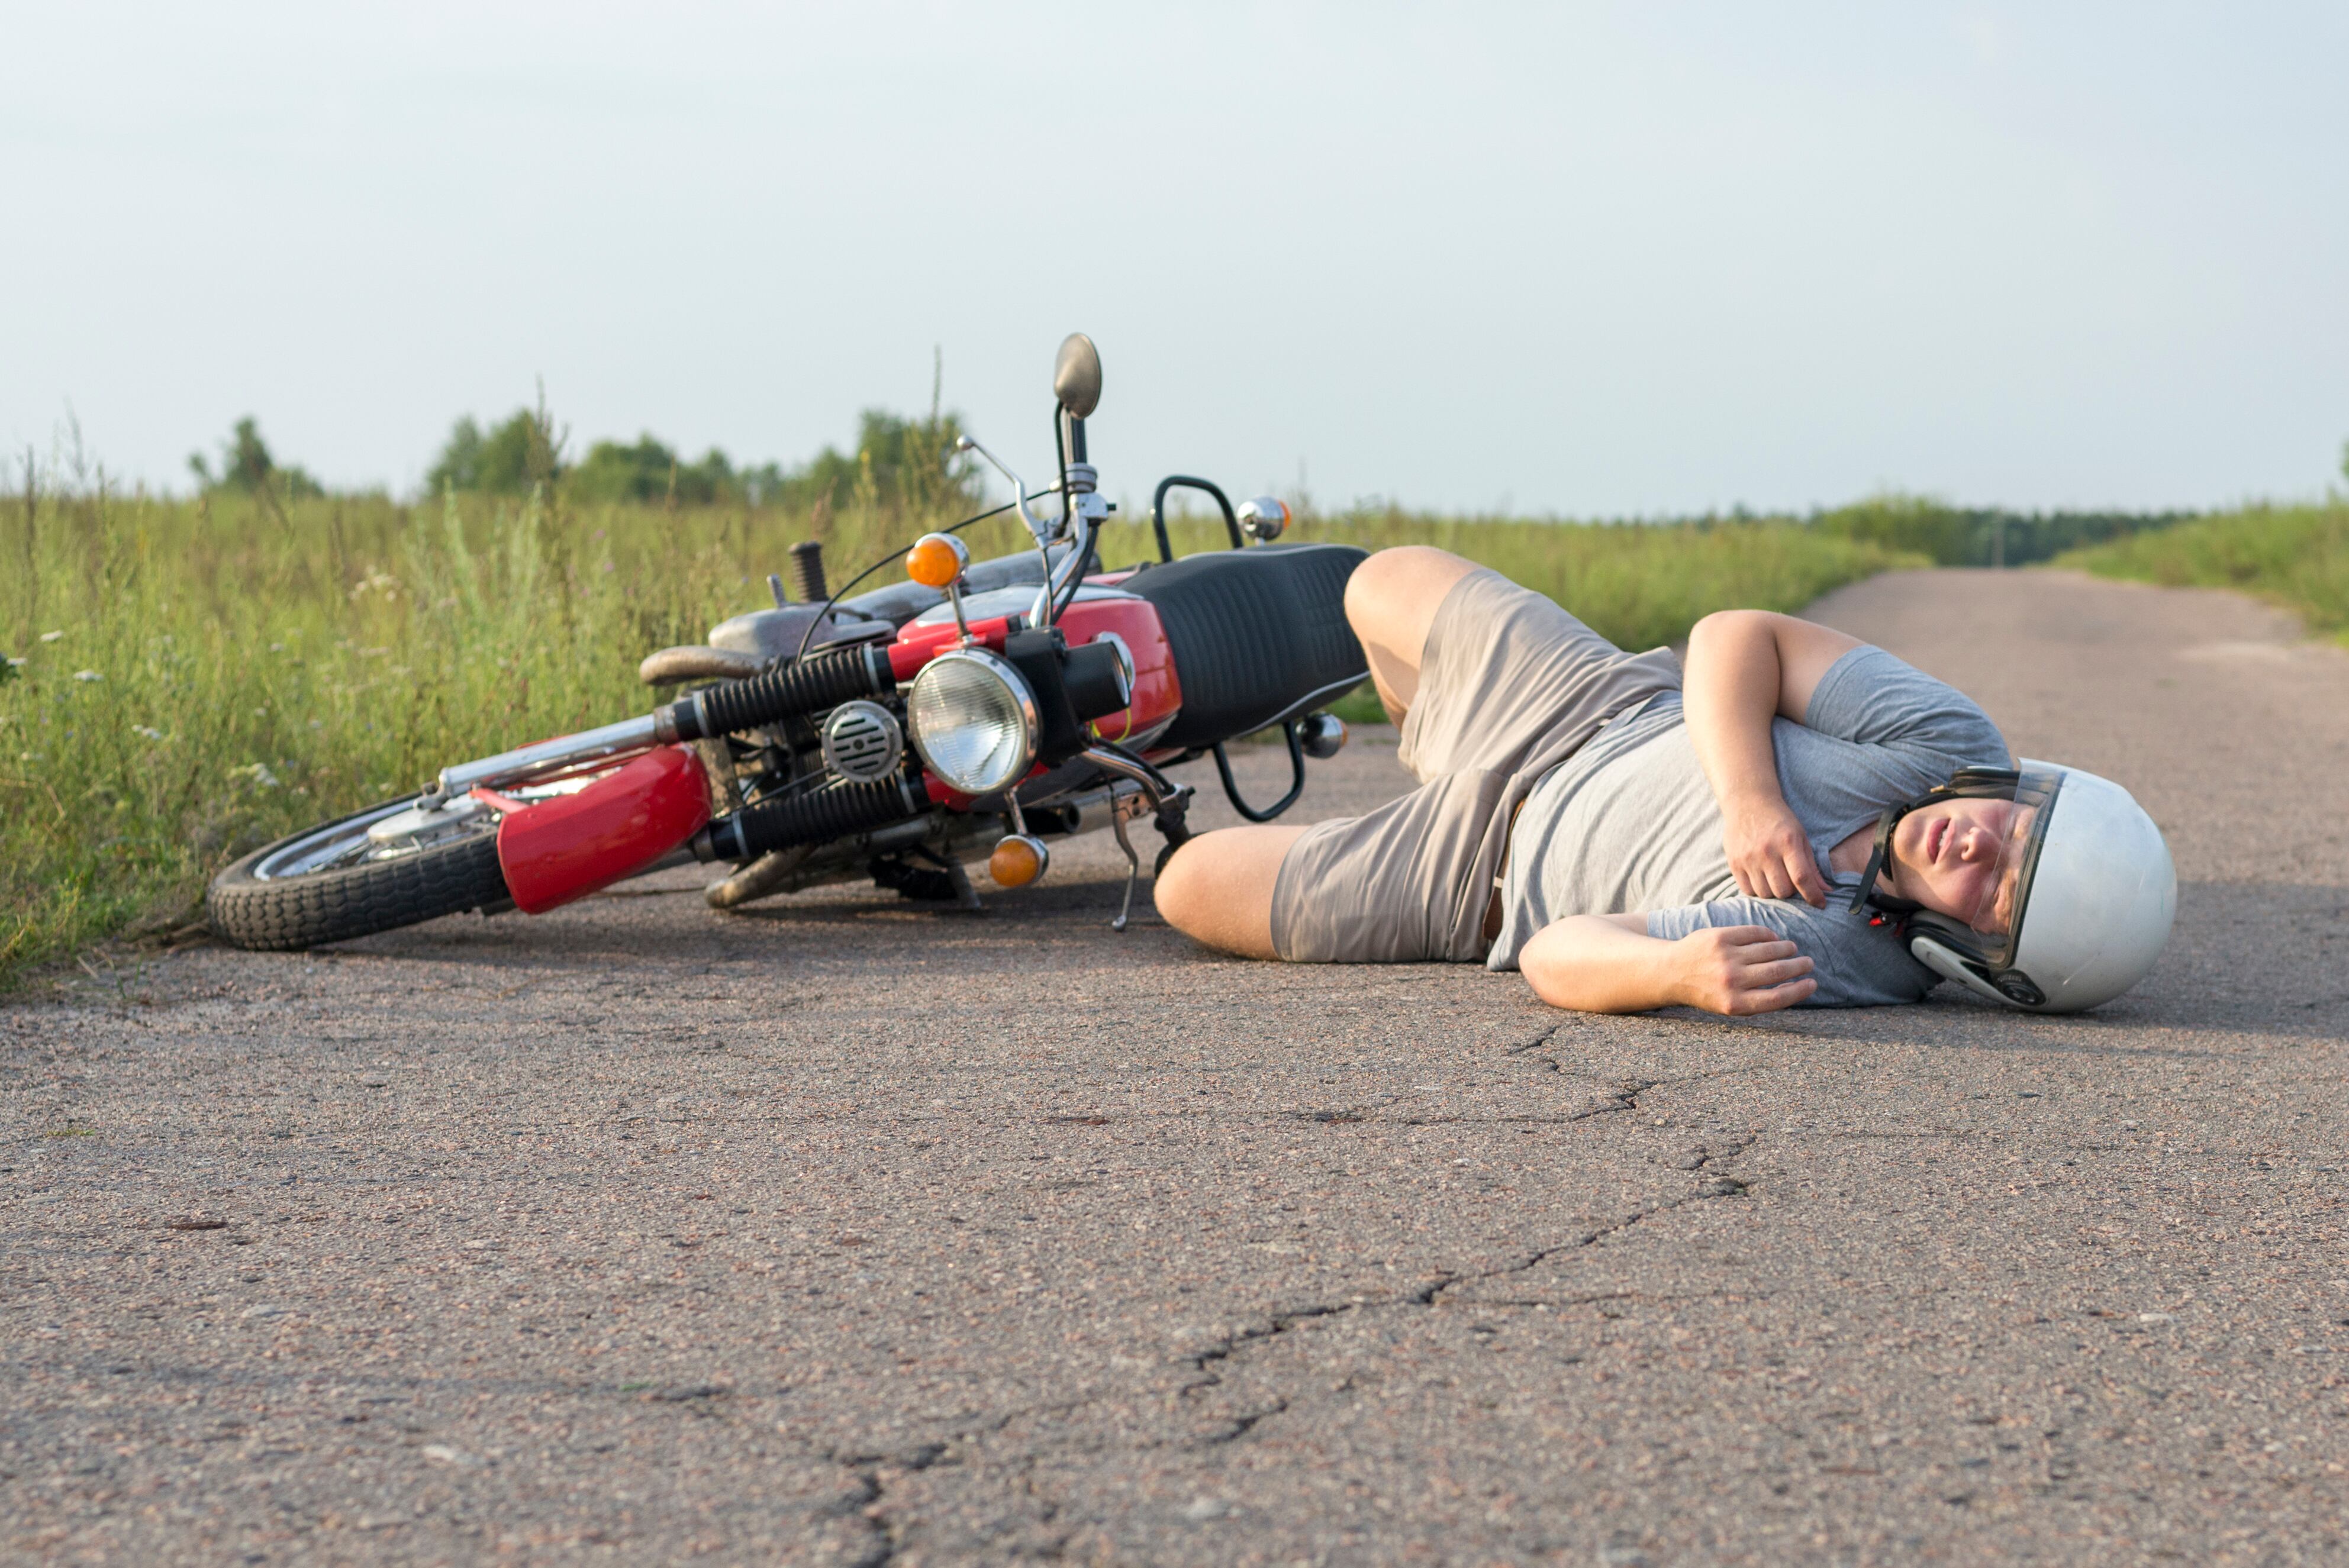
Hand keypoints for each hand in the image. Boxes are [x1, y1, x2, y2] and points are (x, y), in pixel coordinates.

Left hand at [1672, 925, 1816, 1015]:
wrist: (1671, 972)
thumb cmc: (1706, 991)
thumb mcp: (1729, 1005)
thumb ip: (1758, 1000)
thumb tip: (1792, 988)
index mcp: (1735, 1004)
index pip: (1778, 998)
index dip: (1799, 991)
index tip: (1812, 983)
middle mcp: (1732, 981)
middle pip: (1777, 972)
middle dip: (1798, 967)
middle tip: (1808, 963)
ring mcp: (1726, 957)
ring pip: (1768, 950)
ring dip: (1786, 949)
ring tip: (1793, 950)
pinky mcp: (1719, 937)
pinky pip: (1753, 933)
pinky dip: (1767, 936)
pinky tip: (1773, 939)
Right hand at [1723, 799, 1828, 907]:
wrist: (1748, 803)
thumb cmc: (1779, 820)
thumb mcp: (1800, 837)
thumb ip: (1811, 866)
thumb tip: (1825, 891)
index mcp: (1788, 843)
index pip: (1801, 878)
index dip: (1813, 895)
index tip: (1820, 904)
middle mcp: (1766, 851)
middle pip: (1783, 891)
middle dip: (1791, 891)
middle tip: (1790, 880)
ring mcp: (1748, 858)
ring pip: (1765, 894)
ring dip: (1773, 891)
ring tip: (1774, 877)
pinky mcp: (1734, 863)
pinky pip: (1747, 890)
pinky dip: (1757, 889)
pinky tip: (1760, 877)